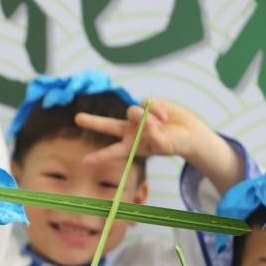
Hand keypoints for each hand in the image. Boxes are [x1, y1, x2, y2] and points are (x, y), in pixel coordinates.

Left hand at [75, 98, 207, 167]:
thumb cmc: (175, 144)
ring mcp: (138, 117)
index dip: (100, 156)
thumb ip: (153, 133)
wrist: (189, 133)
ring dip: (146, 118)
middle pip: (108, 126)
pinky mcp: (148, 104)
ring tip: (160, 124)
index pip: (112, 152)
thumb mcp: (163, 144)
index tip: (85, 162)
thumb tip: (145, 119)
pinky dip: (157, 110)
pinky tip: (166, 116)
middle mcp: (131, 130)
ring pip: (132, 111)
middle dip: (93, 122)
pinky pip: (147, 103)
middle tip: (77, 119)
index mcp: (132, 146)